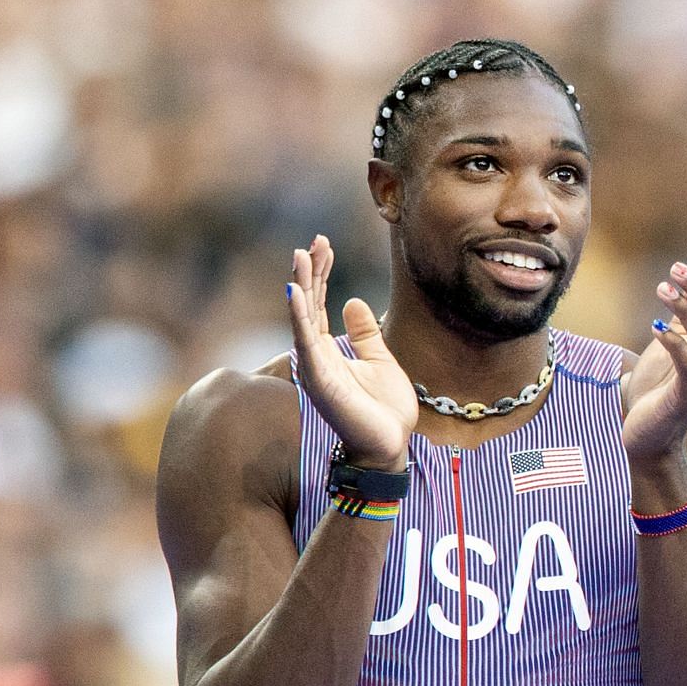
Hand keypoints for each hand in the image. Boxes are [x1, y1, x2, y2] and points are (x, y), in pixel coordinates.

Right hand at [285, 235, 417, 470]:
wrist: (390, 444)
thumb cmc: (384, 409)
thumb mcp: (380, 360)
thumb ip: (364, 333)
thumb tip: (352, 301)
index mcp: (328, 351)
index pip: (318, 304)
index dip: (321, 273)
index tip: (325, 245)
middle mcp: (316, 356)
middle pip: (307, 305)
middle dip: (310, 271)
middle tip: (314, 241)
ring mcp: (315, 367)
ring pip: (302, 318)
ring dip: (300, 286)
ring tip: (300, 256)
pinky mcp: (320, 380)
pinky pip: (306, 342)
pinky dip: (299, 317)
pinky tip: (296, 293)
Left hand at [621, 258, 686, 463]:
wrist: (648, 443)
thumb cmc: (654, 397)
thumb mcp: (667, 355)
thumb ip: (677, 327)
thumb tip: (676, 291)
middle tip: (677, 268)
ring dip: (685, 309)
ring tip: (661, 287)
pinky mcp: (684, 400)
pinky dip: (673, 343)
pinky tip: (653, 326)